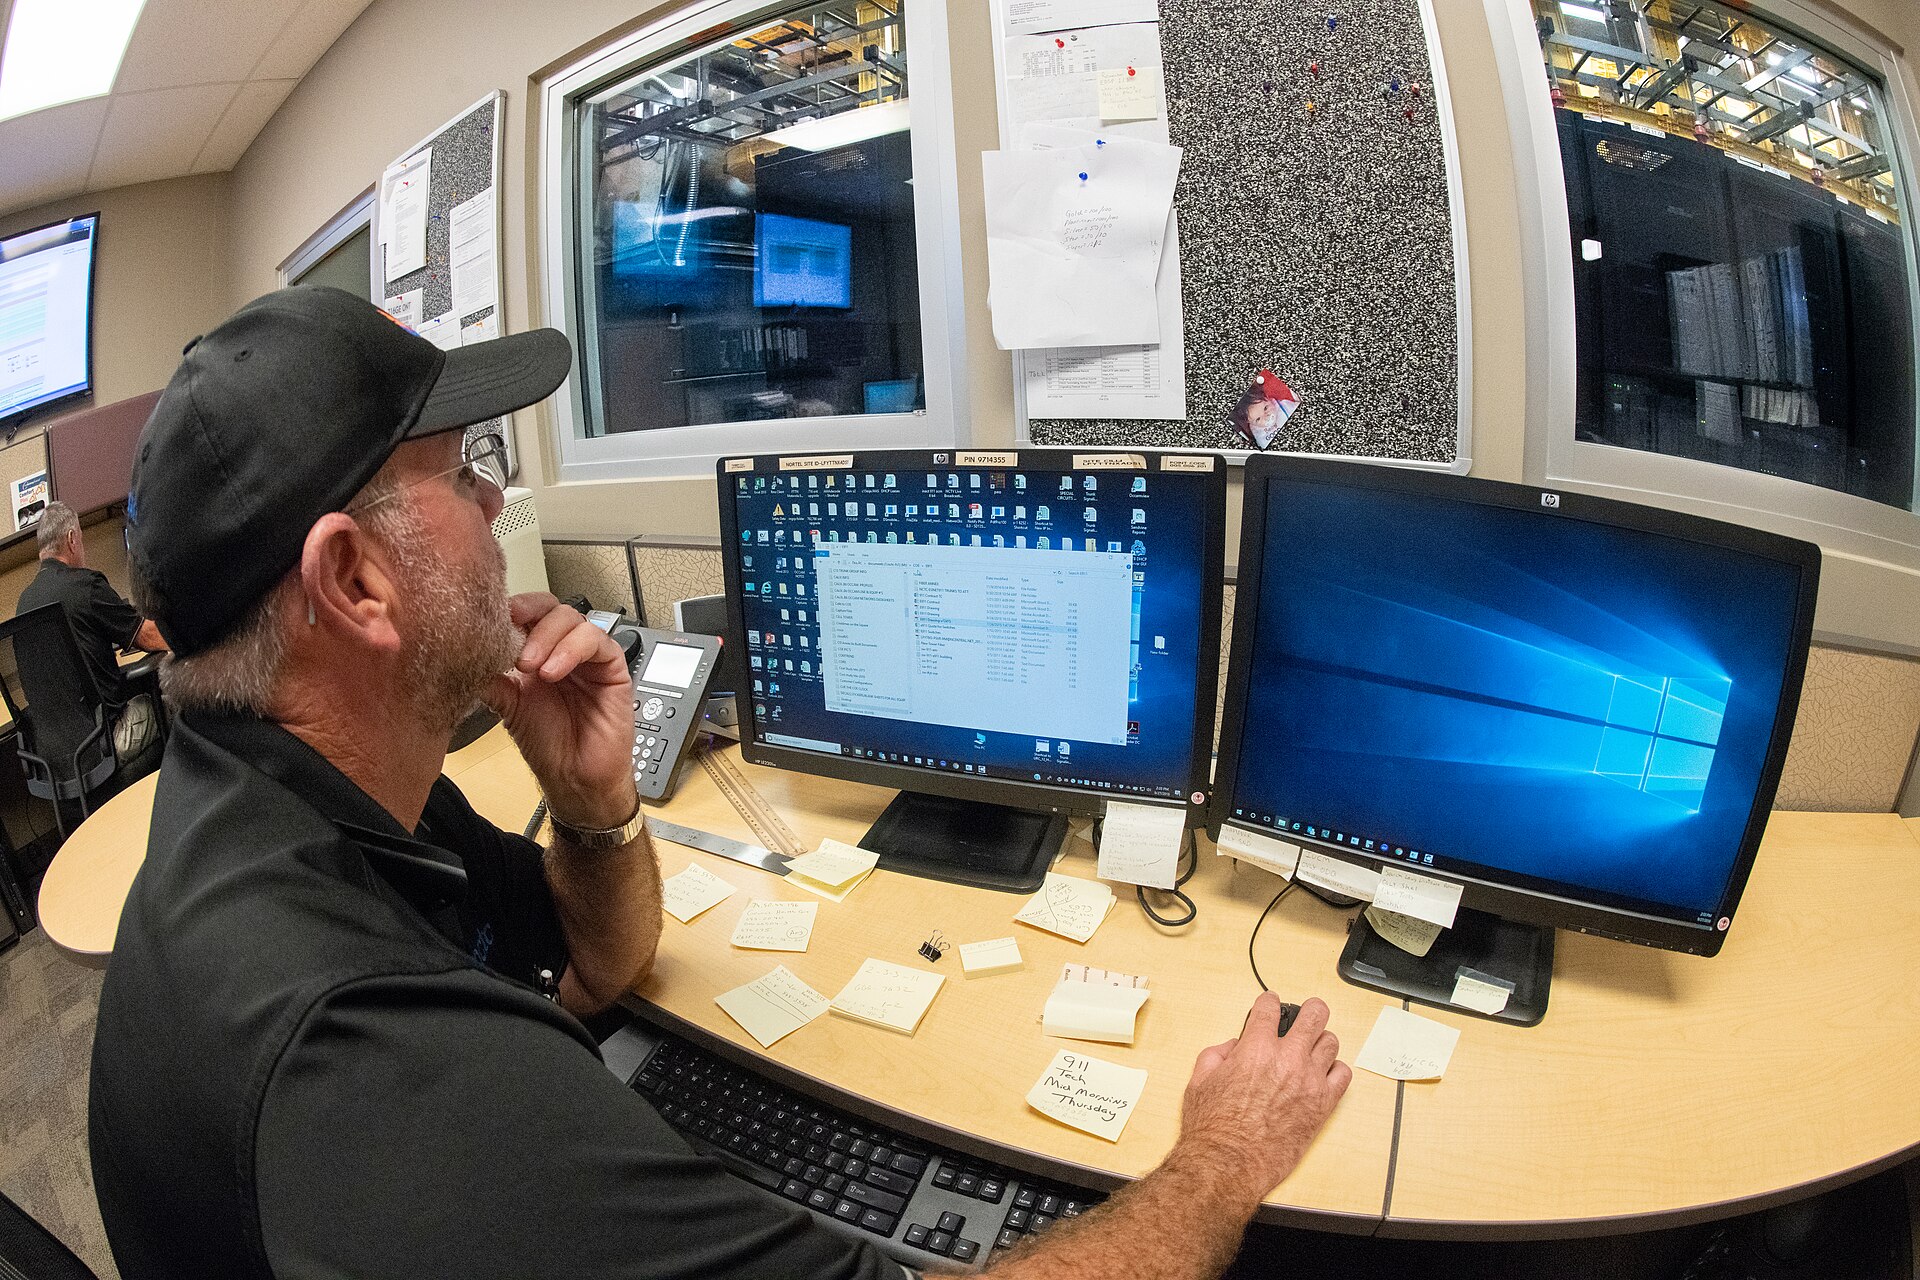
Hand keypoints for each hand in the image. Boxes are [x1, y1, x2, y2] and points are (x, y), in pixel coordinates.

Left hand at [483, 594, 635, 828]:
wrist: (574, 778)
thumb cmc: (547, 744)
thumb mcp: (507, 705)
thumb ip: (490, 678)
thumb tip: (462, 652)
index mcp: (538, 652)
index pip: (528, 613)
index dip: (512, 609)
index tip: (490, 617)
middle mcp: (563, 649)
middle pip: (551, 607)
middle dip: (529, 614)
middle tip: (510, 637)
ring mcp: (588, 657)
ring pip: (573, 618)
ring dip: (548, 637)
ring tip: (531, 667)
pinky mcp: (612, 668)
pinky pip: (598, 642)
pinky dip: (572, 650)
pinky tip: (553, 672)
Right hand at [1174, 994, 1350, 1202]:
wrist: (1229, 1163)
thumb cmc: (1213, 1127)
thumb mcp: (1200, 1080)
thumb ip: (1218, 1054)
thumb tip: (1235, 1047)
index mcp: (1256, 1048)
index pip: (1270, 1007)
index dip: (1269, 1001)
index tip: (1270, 1004)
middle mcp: (1287, 1059)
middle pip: (1314, 1015)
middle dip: (1310, 1009)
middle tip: (1307, 1013)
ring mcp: (1309, 1081)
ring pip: (1331, 1042)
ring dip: (1321, 1041)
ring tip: (1313, 1048)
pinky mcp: (1322, 1105)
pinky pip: (1343, 1075)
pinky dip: (1334, 1070)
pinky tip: (1323, 1074)